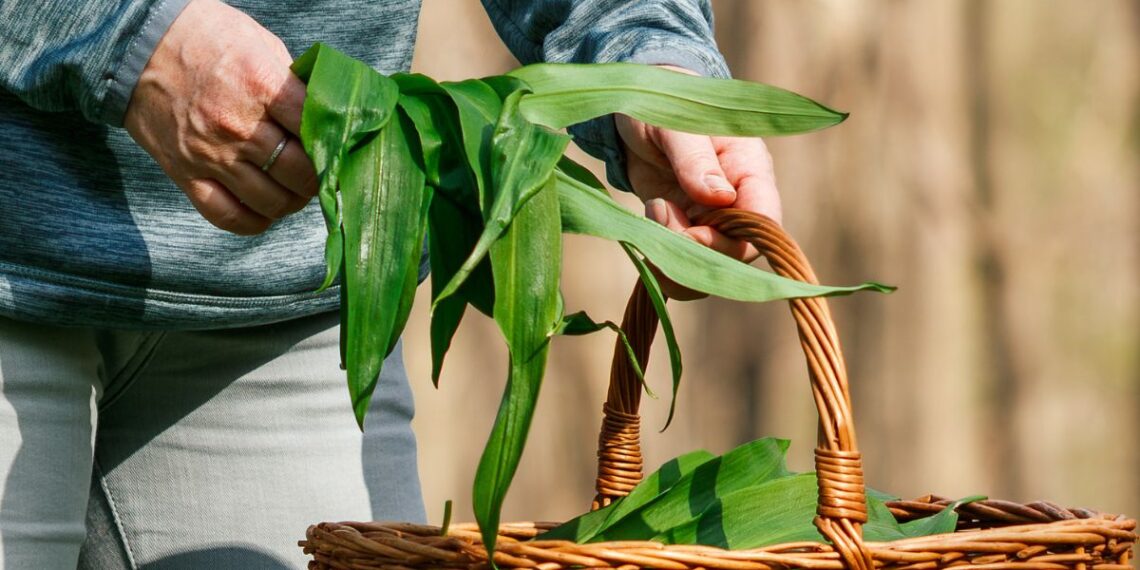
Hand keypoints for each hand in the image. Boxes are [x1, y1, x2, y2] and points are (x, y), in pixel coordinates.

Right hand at [124, 0, 316, 234]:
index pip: (317, 131)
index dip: (333, 143)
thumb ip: (293, 83)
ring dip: (291, 203)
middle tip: (318, 174)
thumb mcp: (260, 44)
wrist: (137, 43)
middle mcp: (238, 126)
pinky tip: (264, 211)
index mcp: (262, 87)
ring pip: (270, 201)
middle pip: (299, 173)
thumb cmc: (206, 38)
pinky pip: (227, 216)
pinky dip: (253, 222)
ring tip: (294, 191)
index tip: (336, 147)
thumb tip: (326, 114)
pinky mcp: (185, 174)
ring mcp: (210, 154)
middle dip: (318, 179)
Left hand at [616, 66, 781, 299]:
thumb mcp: (676, 124)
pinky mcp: (684, 227)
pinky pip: (681, 261)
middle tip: (661, 215)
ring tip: (654, 212)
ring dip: (675, 257)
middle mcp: (737, 201)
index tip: (692, 233)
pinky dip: (661, 256)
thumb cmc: (665, 101)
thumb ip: (696, 159)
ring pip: (708, 266)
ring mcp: (710, 219)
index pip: (764, 223)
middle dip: (696, 252)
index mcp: (750, 170)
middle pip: (734, 254)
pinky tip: (649, 220)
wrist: (636, 105)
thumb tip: (720, 198)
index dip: (733, 241)